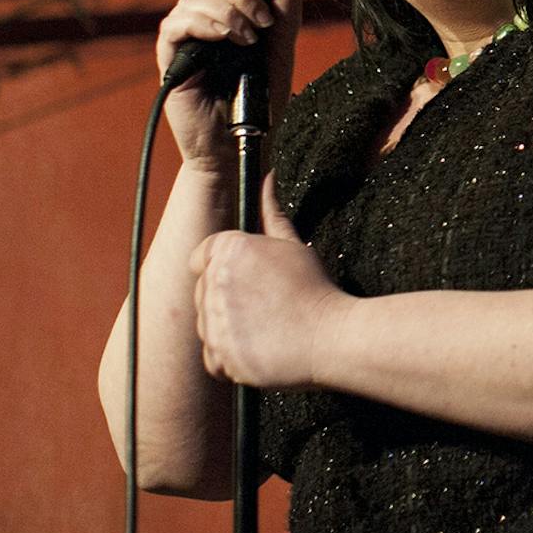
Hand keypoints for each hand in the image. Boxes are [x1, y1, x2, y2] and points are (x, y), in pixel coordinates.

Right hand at [156, 0, 300, 167]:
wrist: (243, 140)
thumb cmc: (260, 98)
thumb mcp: (282, 48)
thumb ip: (285, 9)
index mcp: (227, 7)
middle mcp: (202, 15)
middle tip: (263, 23)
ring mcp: (184, 35)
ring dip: (230, 12)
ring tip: (248, 41)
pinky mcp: (170, 57)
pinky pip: (176, 24)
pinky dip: (204, 23)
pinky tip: (225, 39)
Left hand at [188, 175, 351, 389]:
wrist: (331, 338)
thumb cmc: (316, 289)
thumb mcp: (294, 245)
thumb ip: (271, 212)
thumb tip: (266, 176)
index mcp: (230, 250)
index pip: (202, 255)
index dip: (221, 267)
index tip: (245, 279)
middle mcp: (214, 282)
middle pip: (203, 291)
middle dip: (227, 298)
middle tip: (266, 305)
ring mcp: (213, 321)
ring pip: (207, 324)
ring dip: (229, 327)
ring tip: (267, 327)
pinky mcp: (218, 355)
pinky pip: (212, 356)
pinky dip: (230, 355)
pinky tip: (260, 346)